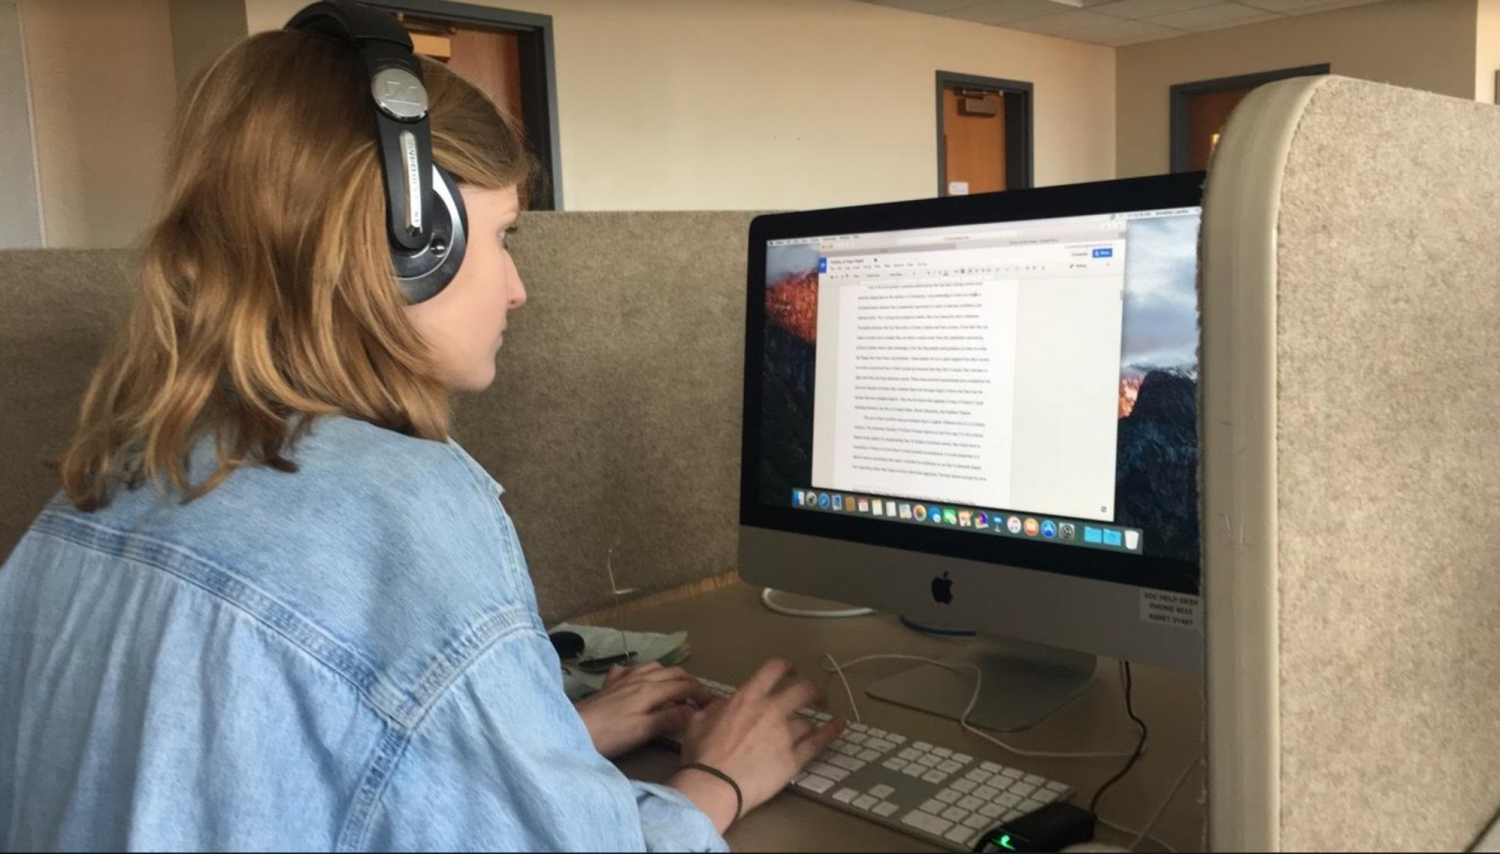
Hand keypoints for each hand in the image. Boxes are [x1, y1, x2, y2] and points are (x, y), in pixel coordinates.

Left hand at [576, 662, 719, 759]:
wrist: (574, 730)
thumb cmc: (610, 734)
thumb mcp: (643, 731)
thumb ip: (669, 719)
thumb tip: (692, 711)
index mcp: (651, 689)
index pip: (684, 685)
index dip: (702, 693)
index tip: (714, 704)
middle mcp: (640, 677)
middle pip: (673, 672)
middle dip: (690, 683)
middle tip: (700, 699)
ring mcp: (623, 678)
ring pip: (654, 667)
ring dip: (670, 676)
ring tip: (676, 690)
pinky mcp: (610, 684)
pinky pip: (631, 670)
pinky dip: (644, 673)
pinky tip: (641, 683)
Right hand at [668, 658, 844, 833]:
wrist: (713, 785)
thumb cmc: (703, 755)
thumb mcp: (698, 721)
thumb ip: (714, 708)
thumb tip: (720, 706)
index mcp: (748, 698)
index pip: (774, 669)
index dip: (786, 667)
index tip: (791, 671)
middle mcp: (771, 710)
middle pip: (803, 690)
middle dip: (812, 690)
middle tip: (814, 696)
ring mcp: (785, 734)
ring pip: (808, 719)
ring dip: (812, 720)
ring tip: (816, 722)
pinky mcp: (794, 758)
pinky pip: (819, 741)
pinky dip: (831, 732)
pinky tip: (839, 726)